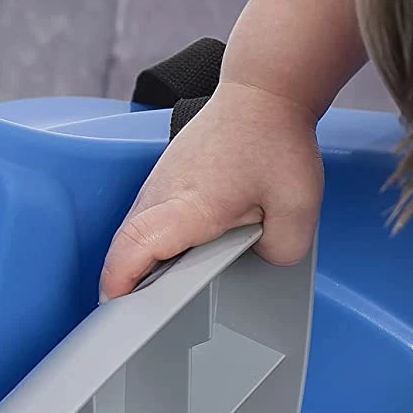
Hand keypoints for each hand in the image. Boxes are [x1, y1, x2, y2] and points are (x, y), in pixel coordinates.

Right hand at [99, 79, 323, 299]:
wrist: (264, 91)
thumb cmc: (276, 141)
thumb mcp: (297, 212)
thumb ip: (279, 253)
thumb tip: (261, 262)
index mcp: (190, 205)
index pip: (136, 247)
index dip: (121, 281)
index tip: (115, 307)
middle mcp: (164, 192)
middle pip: (125, 247)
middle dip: (124, 285)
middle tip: (136, 321)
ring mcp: (159, 182)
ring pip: (131, 233)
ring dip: (136, 264)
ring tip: (151, 297)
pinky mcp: (163, 178)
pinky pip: (144, 219)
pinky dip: (146, 245)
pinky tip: (167, 261)